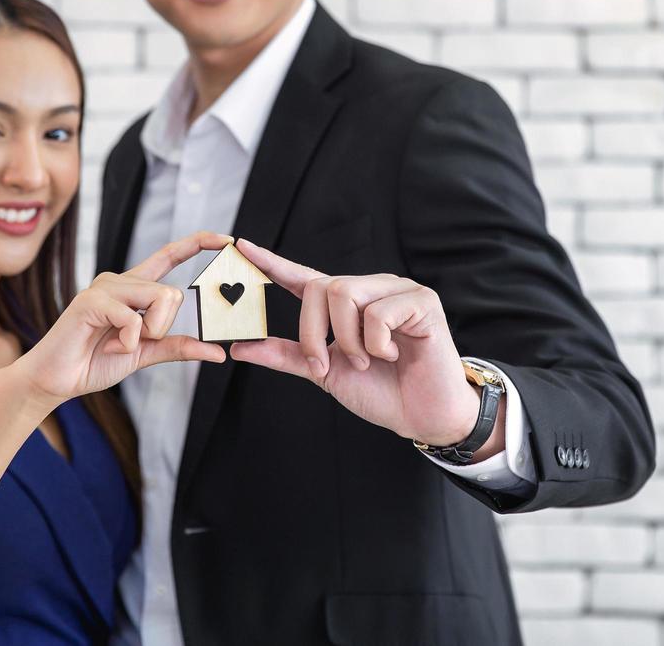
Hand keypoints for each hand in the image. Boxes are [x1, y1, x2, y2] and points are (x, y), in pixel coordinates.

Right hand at [12, 230, 229, 409]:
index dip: (198, 243)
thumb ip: (177, 346)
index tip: (227, 239)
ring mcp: (104, 287)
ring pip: (160, 298)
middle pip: (173, 292)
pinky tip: (109, 346)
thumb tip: (217, 352)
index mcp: (134, 288)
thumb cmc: (95, 362)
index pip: (170, 255)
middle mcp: (120, 280)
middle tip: (135, 343)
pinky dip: (129, 341)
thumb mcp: (145, 353)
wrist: (56, 380)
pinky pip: (133, 318)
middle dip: (164, 326)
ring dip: (147, 333)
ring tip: (118, 345)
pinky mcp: (91, 301)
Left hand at [228, 239, 495, 451]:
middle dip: (315, 332)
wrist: (424, 416)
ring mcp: (397, 291)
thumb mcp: (325, 373)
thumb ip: (288, 355)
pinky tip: (394, 354)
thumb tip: (239, 346)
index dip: (273, 262)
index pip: (305, 276)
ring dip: (349, 341)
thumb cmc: (381, 391)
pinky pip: (379, 312)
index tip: (242, 247)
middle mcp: (371, 288)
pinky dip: (378, 343)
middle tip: (329, 365)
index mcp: (347, 304)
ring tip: (369, 361)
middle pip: (321, 287)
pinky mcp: (422, 301)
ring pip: (346, 295)